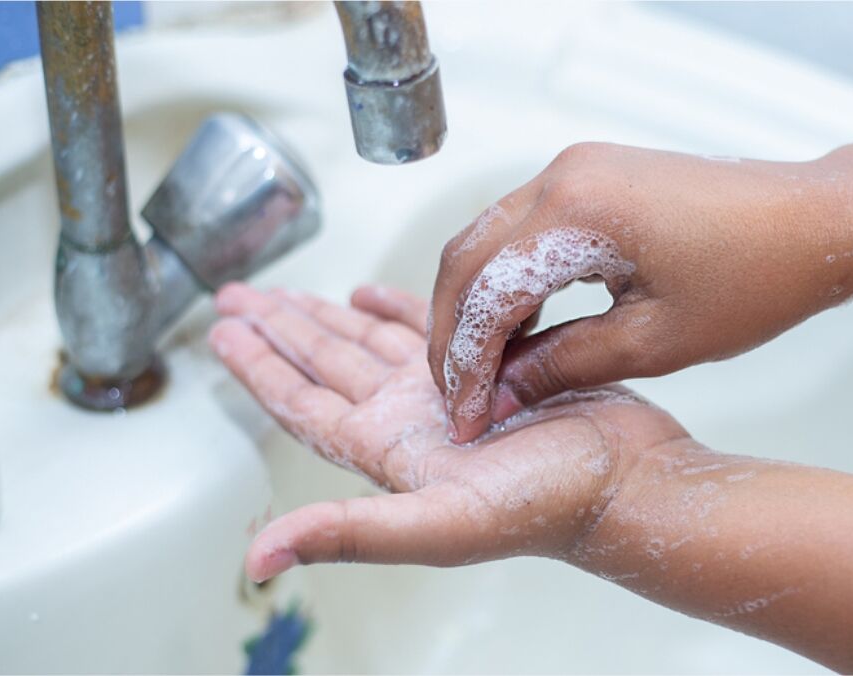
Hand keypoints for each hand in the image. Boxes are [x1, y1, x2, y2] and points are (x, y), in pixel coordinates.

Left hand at [208, 282, 690, 581]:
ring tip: (290, 291)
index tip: (222, 332)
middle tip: (237, 296)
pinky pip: (432, 326)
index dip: (259, 369)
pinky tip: (372, 292)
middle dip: (281, 330)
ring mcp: (450, 390)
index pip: (303, 403)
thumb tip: (258, 558)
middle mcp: (411, 418)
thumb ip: (349, 534)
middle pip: (326, 365)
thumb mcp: (441, 523)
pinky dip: (398, 305)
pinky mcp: (494, 362)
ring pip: (372, 341)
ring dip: (329, 316)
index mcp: (388, 448)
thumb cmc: (549, 507)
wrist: (630, 480)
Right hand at [428, 142, 852, 442]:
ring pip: (487, 241)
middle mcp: (564, 175)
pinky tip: (518, 331)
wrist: (816, 222)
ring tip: (483, 373)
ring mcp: (575, 169)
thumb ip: (565, 365)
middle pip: (467, 258)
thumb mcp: (655, 342)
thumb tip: (502, 393)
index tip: (466, 415)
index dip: (466, 362)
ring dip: (476, 306)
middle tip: (459, 397)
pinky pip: (521, 230)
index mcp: (577, 211)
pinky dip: (507, 281)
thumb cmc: (757, 276)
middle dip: (453, 333)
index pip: (485, 292)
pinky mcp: (591, 177)